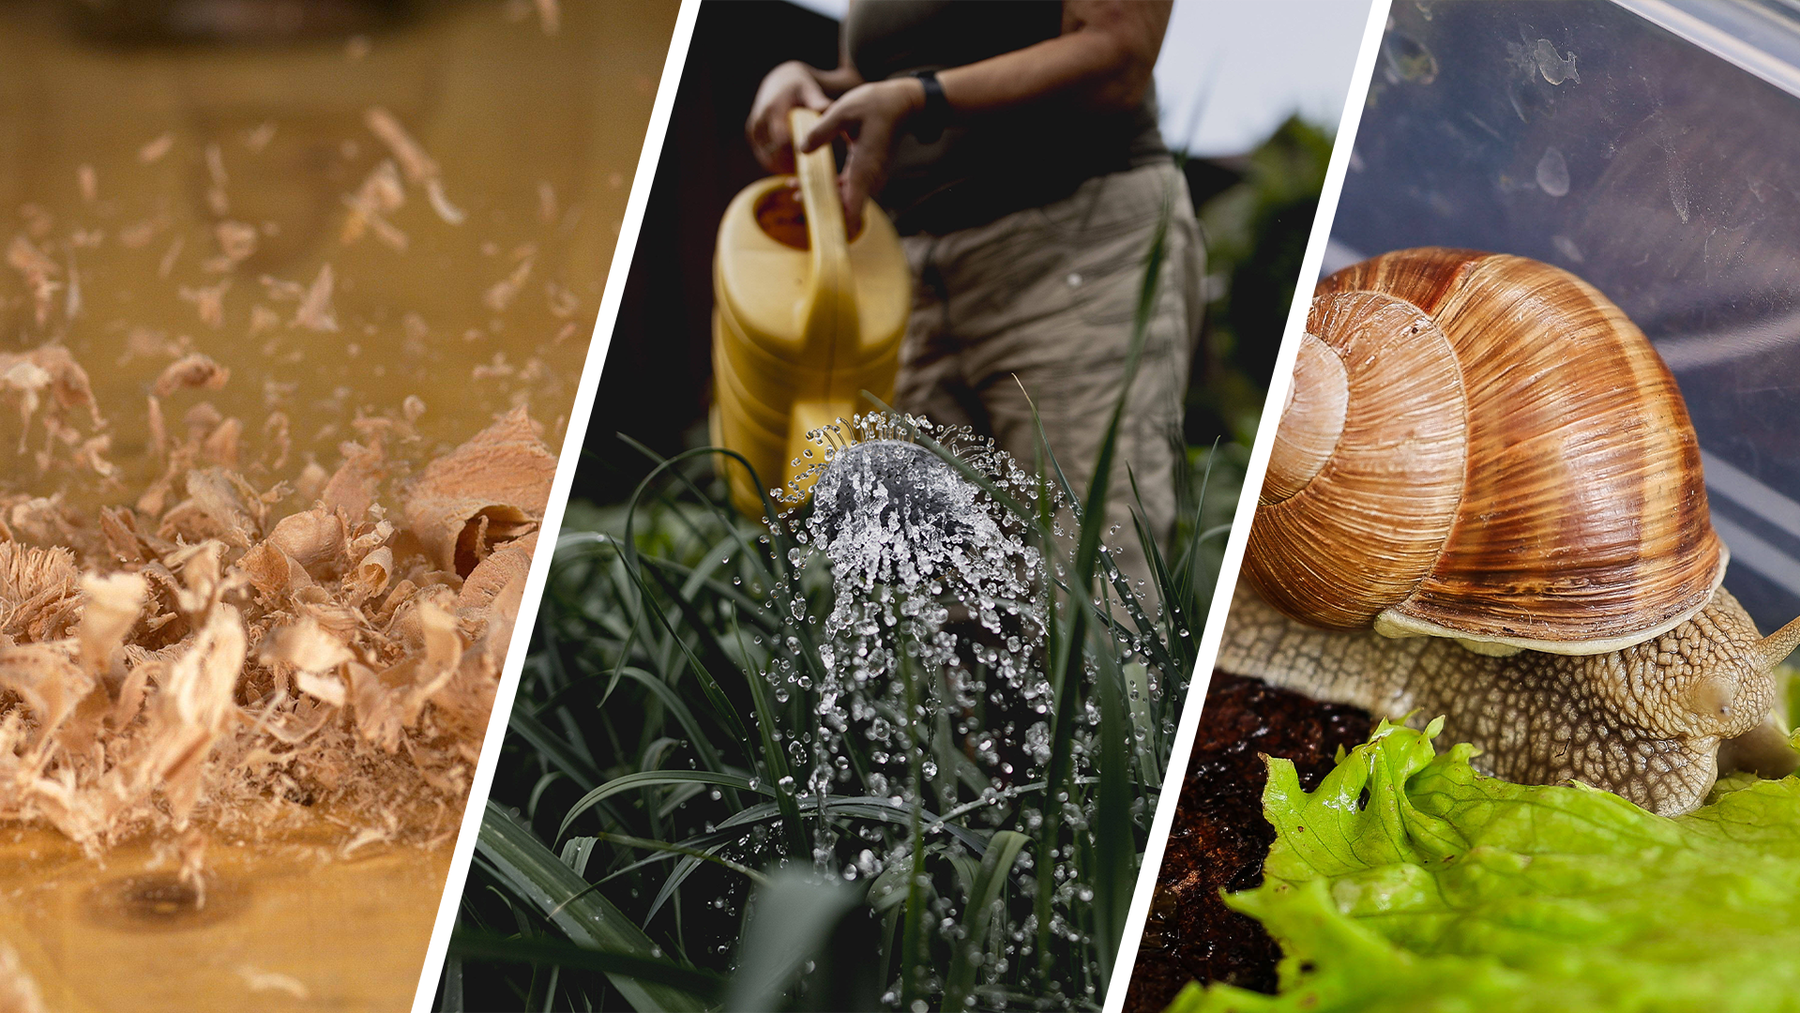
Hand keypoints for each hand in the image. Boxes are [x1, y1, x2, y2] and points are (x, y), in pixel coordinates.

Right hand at [746, 61, 830, 172]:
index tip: (814, 160)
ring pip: (767, 159)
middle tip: (811, 171)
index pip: (782, 140)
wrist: (780, 81)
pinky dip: (778, 165)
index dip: (797, 153)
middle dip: (792, 164)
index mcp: (773, 109)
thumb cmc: (800, 88)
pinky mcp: (752, 136)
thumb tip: (829, 108)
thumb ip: (817, 101)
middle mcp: (759, 120)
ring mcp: (754, 129)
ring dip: (784, 167)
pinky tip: (793, 166)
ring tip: (804, 170)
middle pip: (774, 153)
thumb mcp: (810, 90)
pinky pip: (764, 157)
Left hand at [801, 78, 924, 235]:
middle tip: (794, 194)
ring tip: (793, 187)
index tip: (818, 228)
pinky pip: (846, 189)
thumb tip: (802, 150)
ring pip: (843, 199)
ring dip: (819, 196)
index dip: (836, 224)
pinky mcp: (865, 174)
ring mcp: (868, 178)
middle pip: (843, 207)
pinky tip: (808, 181)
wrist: (902, 105)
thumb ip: (823, 130)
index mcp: (865, 168)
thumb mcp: (844, 110)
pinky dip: (828, 188)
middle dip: (818, 206)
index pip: (852, 210)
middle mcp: (869, 179)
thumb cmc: (876, 105)